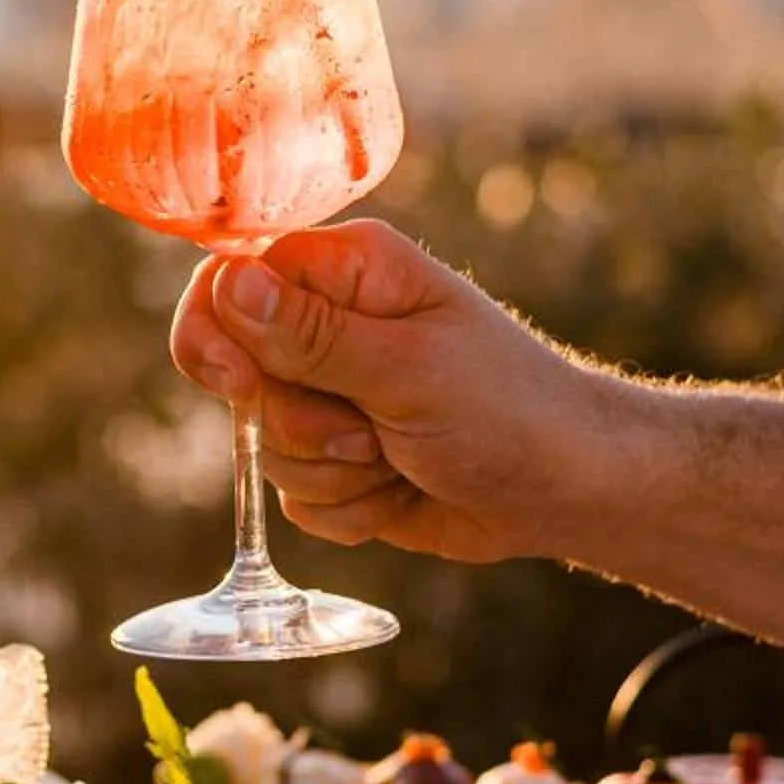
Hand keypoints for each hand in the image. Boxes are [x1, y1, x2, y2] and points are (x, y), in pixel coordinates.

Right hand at [168, 220, 605, 562]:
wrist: (566, 490)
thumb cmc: (508, 410)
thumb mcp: (407, 370)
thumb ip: (311, 335)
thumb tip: (230, 282)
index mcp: (348, 272)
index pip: (229, 280)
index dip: (217, 333)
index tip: (238, 384)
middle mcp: (330, 326)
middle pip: (240, 377)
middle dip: (300, 425)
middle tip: (370, 433)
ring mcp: (332, 396)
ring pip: (265, 447)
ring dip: (333, 474)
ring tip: (399, 459)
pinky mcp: (339, 461)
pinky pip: (295, 498)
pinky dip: (348, 511)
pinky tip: (402, 492)